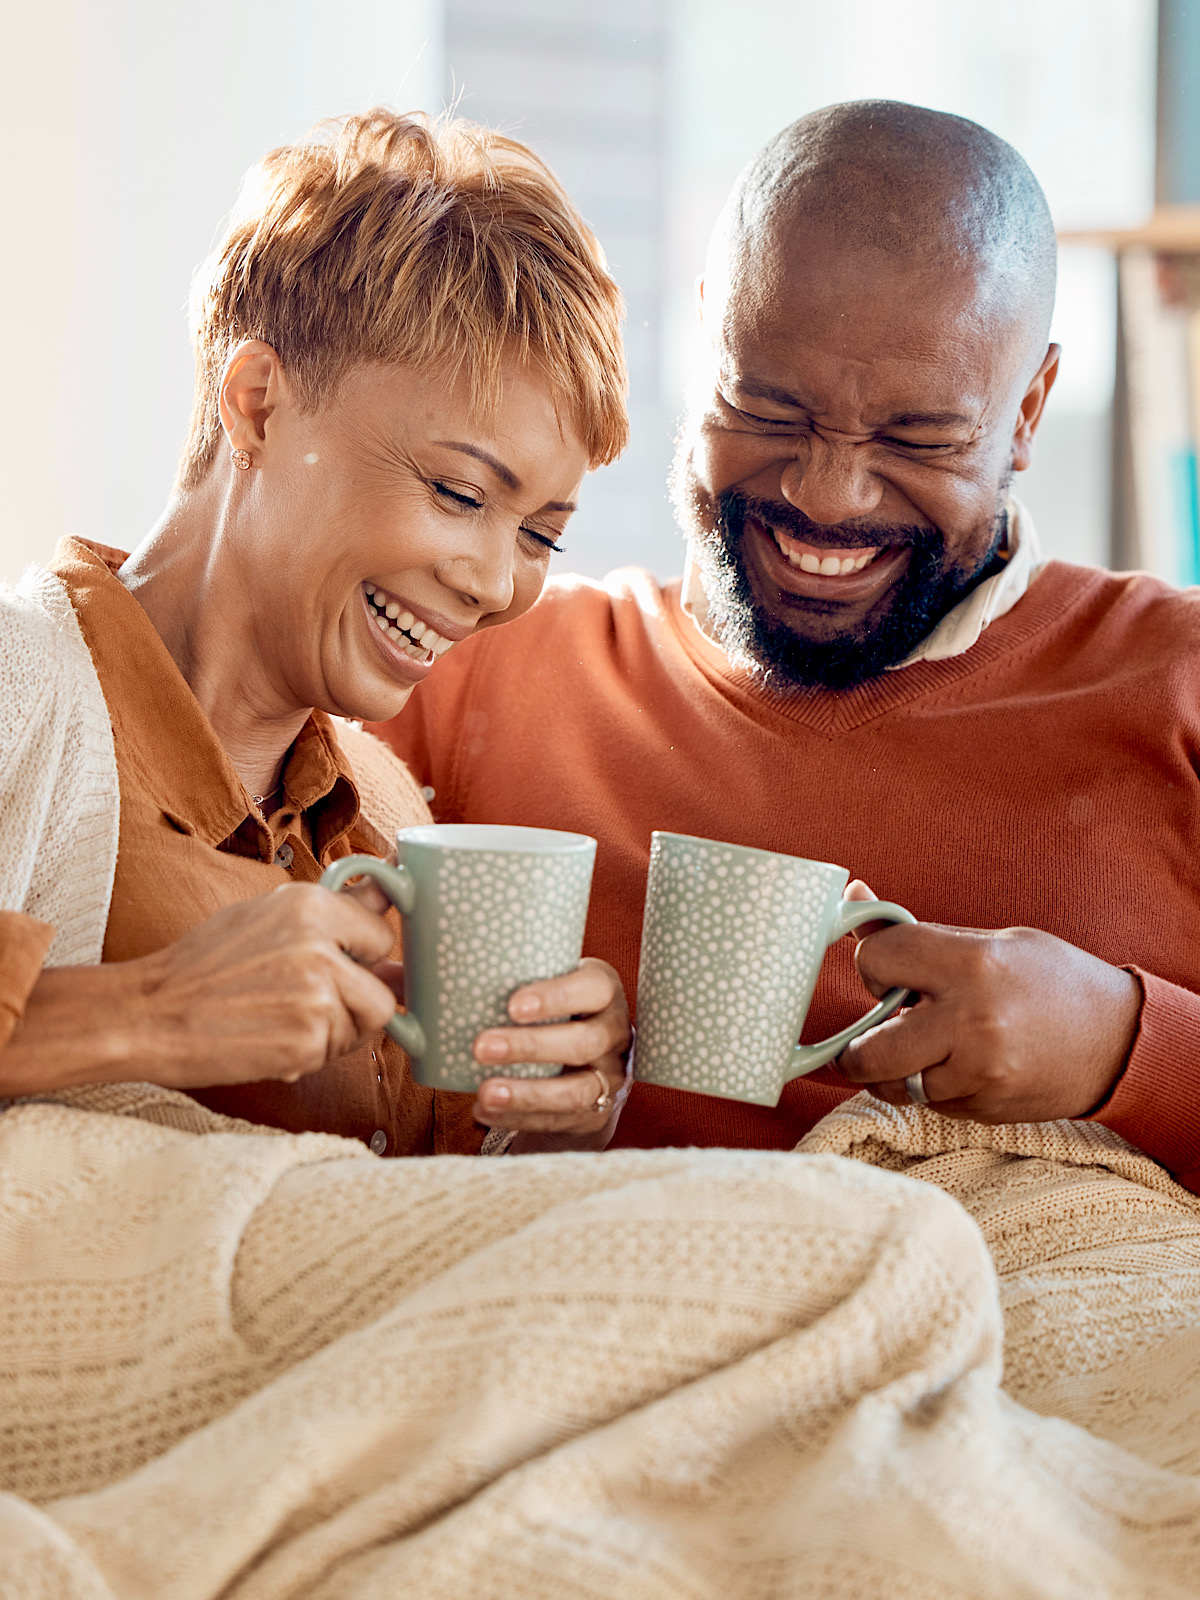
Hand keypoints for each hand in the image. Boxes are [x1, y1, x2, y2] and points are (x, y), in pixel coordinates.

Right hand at [4, 883, 398, 1094]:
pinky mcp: (307, 1039)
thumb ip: (333, 911)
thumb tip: (390, 903)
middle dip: (356, 1002)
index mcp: (311, 904)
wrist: (147, 1015)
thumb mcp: (266, 917)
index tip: (343, 967)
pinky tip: (269, 1040)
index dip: (361, 958)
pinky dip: (310, 1055)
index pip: (381, 933)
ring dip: (335, 1032)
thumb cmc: (202, 967)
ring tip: (281, 1021)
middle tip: (305, 1003)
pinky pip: (336, 1053)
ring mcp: (316, 994)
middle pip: (383, 988)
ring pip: (366, 1025)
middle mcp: (320, 945)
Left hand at [471, 959, 631, 1150]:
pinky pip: (559, 1120)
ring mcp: (609, 1076)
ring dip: (527, 1093)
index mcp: (604, 991)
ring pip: (576, 1090)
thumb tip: (441, 981)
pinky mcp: (595, 1112)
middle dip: (530, 1046)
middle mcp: (615, 1033)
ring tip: (484, 1092)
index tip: (512, 1006)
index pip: (593, 988)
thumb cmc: (554, 1009)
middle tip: (482, 1047)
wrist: (590, 1058)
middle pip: (584, 1042)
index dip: (556, 997)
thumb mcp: (550, 984)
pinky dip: (518, 1118)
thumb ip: (513, 978)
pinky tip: (484, 1110)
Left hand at [835, 881, 1141, 1123]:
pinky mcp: (987, 1107)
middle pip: (867, 1053)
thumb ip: (919, 933)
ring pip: (895, 1085)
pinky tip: (958, 1066)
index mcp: (971, 964)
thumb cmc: (1051, 980)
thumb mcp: (991, 941)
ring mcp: (980, 1072)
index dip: (874, 964)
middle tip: (873, 1032)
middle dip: (858, 1045)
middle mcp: (972, 1022)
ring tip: (923, 1047)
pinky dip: (931, 1087)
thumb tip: (853, 899)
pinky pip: (930, 1104)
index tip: (891, 971)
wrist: (1119, 1040)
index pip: (876, 959)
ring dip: (896, 1070)